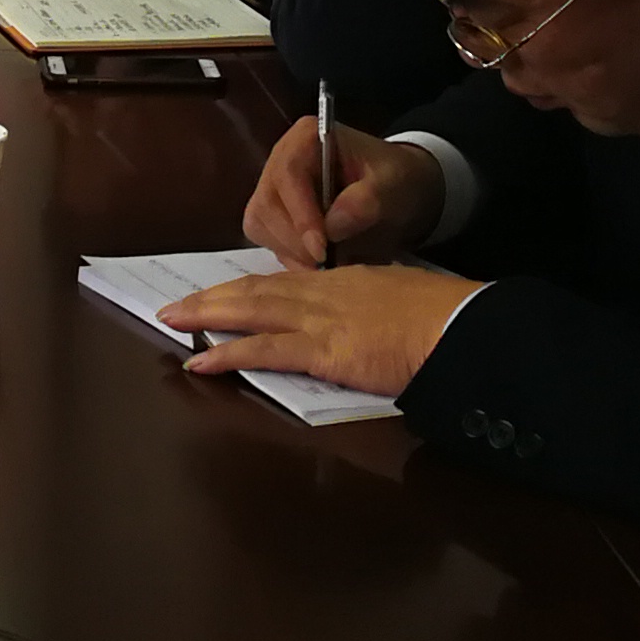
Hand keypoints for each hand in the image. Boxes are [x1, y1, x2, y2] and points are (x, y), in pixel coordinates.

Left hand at [158, 264, 483, 398]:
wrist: (465, 326)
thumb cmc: (449, 319)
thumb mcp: (408, 301)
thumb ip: (381, 308)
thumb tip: (372, 320)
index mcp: (349, 281)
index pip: (288, 280)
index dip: (252, 287)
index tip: (226, 291)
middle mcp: (327, 292)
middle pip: (259, 289)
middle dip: (215, 296)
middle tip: (179, 304)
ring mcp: (323, 319)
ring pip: (252, 310)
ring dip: (208, 315)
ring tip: (174, 320)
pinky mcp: (324, 350)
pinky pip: (265, 350)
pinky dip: (228, 353)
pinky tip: (201, 359)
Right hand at [241, 119, 444, 269]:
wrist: (398, 189)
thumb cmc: (395, 178)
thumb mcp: (392, 184)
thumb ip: (366, 200)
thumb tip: (332, 226)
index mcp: (306, 138)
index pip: (288, 174)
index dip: (300, 213)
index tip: (322, 248)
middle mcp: (281, 160)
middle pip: (266, 204)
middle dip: (294, 240)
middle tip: (327, 264)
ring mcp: (274, 188)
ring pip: (260, 225)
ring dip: (290, 253)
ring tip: (327, 265)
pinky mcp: (275, 215)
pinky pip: (268, 241)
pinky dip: (291, 259)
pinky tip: (319, 266)